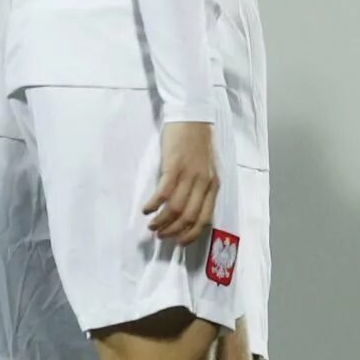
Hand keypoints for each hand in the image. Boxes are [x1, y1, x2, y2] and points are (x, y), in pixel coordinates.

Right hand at [144, 120, 219, 243]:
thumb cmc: (196, 142)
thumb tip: (188, 207)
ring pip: (175, 209)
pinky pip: (163, 193)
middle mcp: (204, 183)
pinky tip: (146, 209)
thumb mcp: (207, 167)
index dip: (191, 234)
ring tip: (151, 225)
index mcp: (213, 185)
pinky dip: (153, 205)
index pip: (204, 218)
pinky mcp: (174, 166)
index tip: (178, 242)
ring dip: (161, 221)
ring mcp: (190, 175)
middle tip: (160, 235)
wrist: (193, 117)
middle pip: (189, 217)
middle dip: (173, 231)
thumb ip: (201, 186)